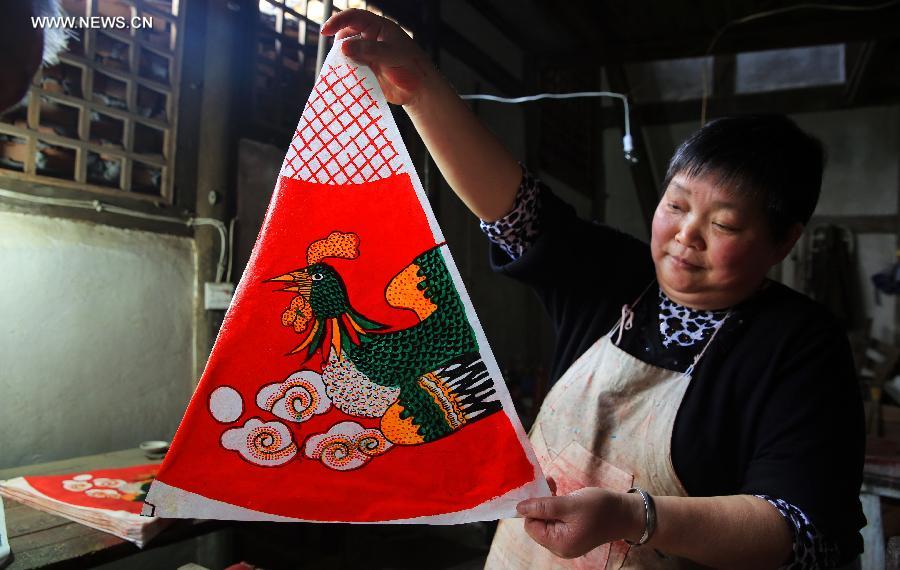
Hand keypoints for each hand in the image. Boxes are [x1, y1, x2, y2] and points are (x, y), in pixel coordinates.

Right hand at [321, 9, 436, 107]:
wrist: (418, 91)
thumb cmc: (411, 66)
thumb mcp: (391, 54)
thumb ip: (368, 50)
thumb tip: (343, 47)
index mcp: (378, 28)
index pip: (354, 17)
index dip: (338, 21)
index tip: (325, 31)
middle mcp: (370, 39)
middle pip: (346, 35)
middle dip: (338, 44)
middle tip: (337, 58)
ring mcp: (367, 54)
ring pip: (346, 53)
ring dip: (341, 60)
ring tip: (343, 70)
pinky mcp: (366, 70)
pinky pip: (350, 68)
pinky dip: (345, 72)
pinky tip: (345, 79)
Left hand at [516, 487, 643, 558]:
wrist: (626, 514)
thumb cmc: (601, 508)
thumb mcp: (570, 504)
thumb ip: (544, 506)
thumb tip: (519, 508)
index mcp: (559, 543)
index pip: (530, 525)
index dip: (533, 508)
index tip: (542, 490)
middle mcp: (560, 547)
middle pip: (537, 524)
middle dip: (541, 504)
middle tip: (549, 484)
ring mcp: (566, 542)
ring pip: (546, 520)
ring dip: (548, 503)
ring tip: (556, 487)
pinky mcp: (571, 534)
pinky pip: (556, 521)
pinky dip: (556, 507)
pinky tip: (562, 495)